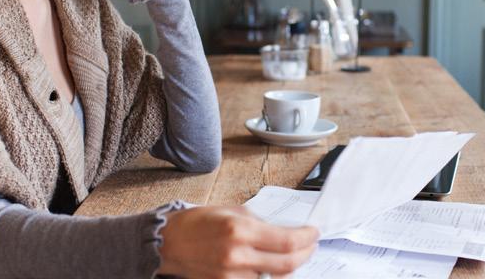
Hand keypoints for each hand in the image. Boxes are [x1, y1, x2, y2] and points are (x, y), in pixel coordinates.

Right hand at [157, 205, 318, 278]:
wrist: (170, 243)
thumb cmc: (198, 223)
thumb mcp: (233, 211)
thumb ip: (261, 222)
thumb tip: (285, 231)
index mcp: (240, 230)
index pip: (288, 241)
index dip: (308, 238)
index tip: (314, 233)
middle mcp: (238, 256)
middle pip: (288, 264)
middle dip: (306, 254)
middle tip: (311, 245)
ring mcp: (232, 275)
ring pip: (274, 276)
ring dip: (287, 265)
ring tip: (289, 253)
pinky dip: (268, 274)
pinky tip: (269, 264)